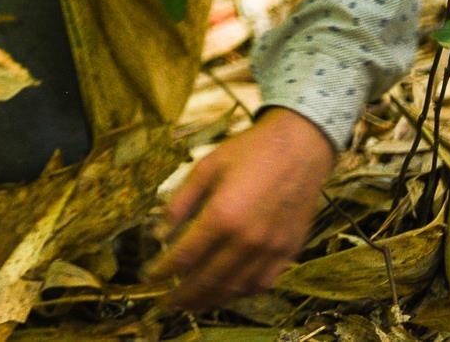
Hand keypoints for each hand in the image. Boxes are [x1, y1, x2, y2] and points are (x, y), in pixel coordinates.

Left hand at [146, 107, 337, 310]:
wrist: (300, 147)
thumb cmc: (250, 151)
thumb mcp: (206, 166)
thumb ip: (181, 201)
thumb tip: (160, 232)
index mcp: (222, 215)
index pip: (185, 256)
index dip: (163, 270)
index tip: (149, 277)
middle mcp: (247, 239)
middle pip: (208, 279)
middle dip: (183, 295)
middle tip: (167, 302)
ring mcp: (270, 249)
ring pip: (235, 288)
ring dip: (210, 299)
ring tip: (192, 303)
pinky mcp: (288, 251)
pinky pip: (261, 283)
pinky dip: (240, 292)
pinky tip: (227, 291)